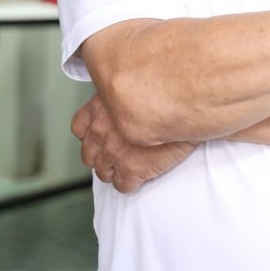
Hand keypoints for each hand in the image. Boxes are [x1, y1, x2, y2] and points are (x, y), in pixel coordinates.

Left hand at [71, 93, 198, 192]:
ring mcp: (113, 151)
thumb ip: (122, 96)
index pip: (80, 129)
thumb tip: (124, 100)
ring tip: (132, 165)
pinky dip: (131, 183)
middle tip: (122, 154)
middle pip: (89, 155)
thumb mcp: (135, 85)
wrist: (189, 104)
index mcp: (99, 108)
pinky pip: (122, 185)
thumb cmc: (168, 93)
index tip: (107, 137)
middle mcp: (100, 130)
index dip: (94, 136)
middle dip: (104, 156)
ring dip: (115, 171)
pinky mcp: (131, 168)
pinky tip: (143, 174)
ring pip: (102, 172)